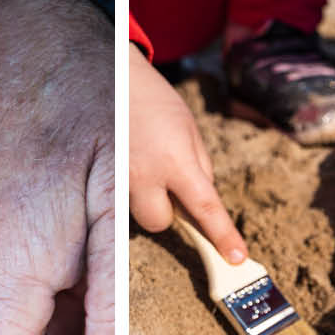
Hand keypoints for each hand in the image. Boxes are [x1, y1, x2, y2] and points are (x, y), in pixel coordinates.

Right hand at [129, 43, 247, 262]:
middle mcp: (143, 174)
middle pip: (161, 223)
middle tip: (166, 182)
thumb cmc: (155, 103)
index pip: (205, 208)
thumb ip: (198, 169)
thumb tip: (200, 206)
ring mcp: (117, 180)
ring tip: (143, 164)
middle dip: (168, 210)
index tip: (236, 258)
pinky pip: (121, 201)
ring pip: (138, 213)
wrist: (112, 77)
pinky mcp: (98, 181)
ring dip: (147, 198)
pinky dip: (129, 190)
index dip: (222, 236)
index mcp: (175, 159)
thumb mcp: (189, 131)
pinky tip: (129, 164)